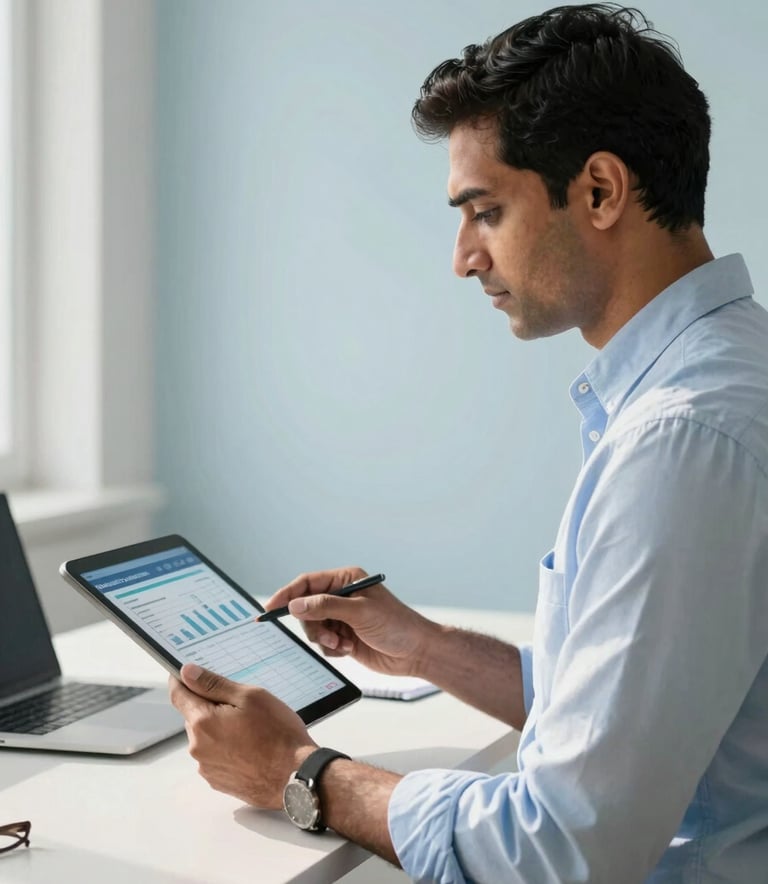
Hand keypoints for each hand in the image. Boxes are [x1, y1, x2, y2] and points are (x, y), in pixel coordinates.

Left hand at [168, 663, 317, 808]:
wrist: (296, 776)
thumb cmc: (278, 735)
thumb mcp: (250, 697)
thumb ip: (214, 684)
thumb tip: (186, 672)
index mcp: (203, 722)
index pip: (178, 695)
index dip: (180, 681)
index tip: (185, 674)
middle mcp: (198, 747)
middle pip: (194, 716)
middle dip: (211, 707)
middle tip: (241, 707)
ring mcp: (207, 767)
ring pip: (206, 737)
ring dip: (220, 729)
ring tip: (252, 731)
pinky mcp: (218, 782)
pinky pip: (215, 756)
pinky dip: (227, 749)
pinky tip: (251, 748)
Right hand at [263, 567, 439, 676]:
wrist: (416, 652)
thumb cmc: (396, 625)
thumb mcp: (359, 612)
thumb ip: (325, 606)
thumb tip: (296, 604)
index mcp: (346, 580)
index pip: (308, 583)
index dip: (287, 594)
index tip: (270, 608)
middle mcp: (342, 596)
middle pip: (306, 607)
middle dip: (313, 625)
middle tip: (327, 636)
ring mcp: (342, 617)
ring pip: (313, 628)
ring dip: (323, 639)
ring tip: (342, 644)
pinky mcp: (344, 637)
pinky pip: (322, 643)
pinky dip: (331, 649)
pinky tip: (348, 650)